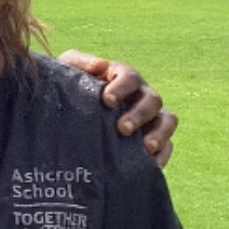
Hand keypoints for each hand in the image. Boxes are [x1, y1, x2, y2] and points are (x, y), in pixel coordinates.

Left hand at [58, 49, 177, 167]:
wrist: (62, 119)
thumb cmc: (68, 91)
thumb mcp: (67, 71)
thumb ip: (80, 63)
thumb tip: (99, 65)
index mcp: (121, 78)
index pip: (129, 76)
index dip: (122, 87)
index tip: (107, 100)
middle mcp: (139, 96)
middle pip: (152, 100)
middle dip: (139, 114)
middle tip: (122, 129)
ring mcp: (149, 118)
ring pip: (167, 120)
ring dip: (159, 133)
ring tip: (146, 147)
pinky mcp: (152, 140)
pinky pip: (167, 146)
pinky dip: (162, 155)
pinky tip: (151, 165)